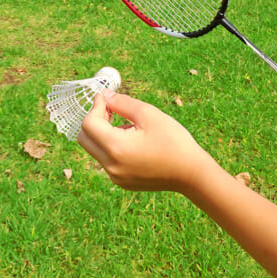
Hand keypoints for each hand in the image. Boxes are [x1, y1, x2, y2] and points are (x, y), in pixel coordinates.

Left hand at [77, 92, 216, 193]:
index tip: (108, 98)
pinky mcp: (122, 182)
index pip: (88, 124)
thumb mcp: (148, 114)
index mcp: (116, 148)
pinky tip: (134, 142)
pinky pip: (107, 160)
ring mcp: (115, 177)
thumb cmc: (173, 141)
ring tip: (130, 127)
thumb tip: (104, 95)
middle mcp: (110, 166)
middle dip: (94, 120)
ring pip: (95, 149)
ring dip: (104, 133)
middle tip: (113, 110)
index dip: (95, 106)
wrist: (192, 174)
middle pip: (84, 138)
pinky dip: (112, 147)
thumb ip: (122, 103)